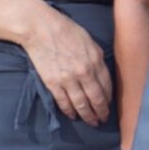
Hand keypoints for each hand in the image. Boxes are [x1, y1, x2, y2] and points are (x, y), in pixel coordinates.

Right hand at [20, 1, 111, 125]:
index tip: (109, 106)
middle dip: (101, 112)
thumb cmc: (65, 30)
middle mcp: (85, 73)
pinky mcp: (53, 83)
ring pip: (81, 104)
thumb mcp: (89, 41)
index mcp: (96, 61)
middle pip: (96, 99)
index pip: (107, 86)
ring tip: (91, 122)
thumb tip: (101, 72)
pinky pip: (63, 102)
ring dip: (87, 116)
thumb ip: (97, 58)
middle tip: (103, 120)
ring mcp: (68, 79)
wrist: (39, 27)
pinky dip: (69, 111)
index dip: (108, 99)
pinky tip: (73, 116)